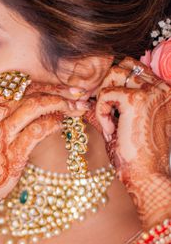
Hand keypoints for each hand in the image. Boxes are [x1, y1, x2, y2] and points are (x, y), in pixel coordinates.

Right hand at [0, 76, 89, 216]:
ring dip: (61, 105)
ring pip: (36, 106)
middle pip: (33, 92)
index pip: (23, 83)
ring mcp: (1, 133)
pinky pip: (39, 130)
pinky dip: (54, 124)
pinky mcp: (12, 152)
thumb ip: (11, 106)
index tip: (67, 87)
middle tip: (79, 95)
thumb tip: (46, 94)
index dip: (48, 83)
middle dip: (60, 92)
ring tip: (76, 109)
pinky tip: (61, 124)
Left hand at [85, 56, 170, 227]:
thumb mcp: (118, 126)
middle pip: (122, 66)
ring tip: (109, 124)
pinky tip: (110, 130)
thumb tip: (83, 101)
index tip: (99, 103)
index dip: (110, 82)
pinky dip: (101, 111)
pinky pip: (106, 93)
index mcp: (161, 92)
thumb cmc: (135, 157)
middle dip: (104, 85)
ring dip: (103, 98)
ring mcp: (151, 92)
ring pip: (113, 74)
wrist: (147, 176)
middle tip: (97, 110)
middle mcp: (160, 88)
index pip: (131, 69)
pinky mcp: (136, 101)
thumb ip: (104, 109)